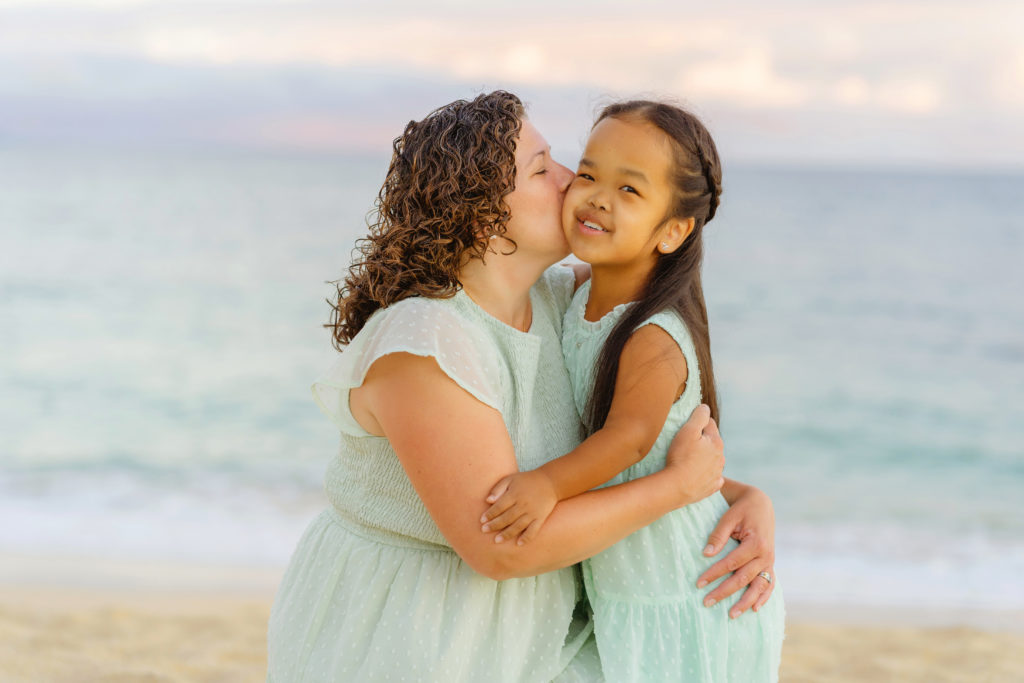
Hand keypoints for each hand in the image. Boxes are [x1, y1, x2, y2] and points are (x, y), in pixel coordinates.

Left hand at [480, 470, 557, 544]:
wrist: (550, 482)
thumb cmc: (527, 480)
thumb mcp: (511, 479)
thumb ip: (498, 488)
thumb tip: (488, 500)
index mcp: (515, 494)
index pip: (499, 506)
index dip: (490, 514)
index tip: (482, 520)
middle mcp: (523, 504)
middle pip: (507, 518)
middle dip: (494, 525)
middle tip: (484, 531)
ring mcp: (532, 512)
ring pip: (518, 526)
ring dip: (507, 534)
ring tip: (497, 540)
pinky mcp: (541, 518)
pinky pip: (533, 530)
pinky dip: (526, 537)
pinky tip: (518, 544)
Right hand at [664, 404, 724, 506]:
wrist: (677, 487)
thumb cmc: (680, 456)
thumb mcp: (688, 431)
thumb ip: (699, 416)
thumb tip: (705, 407)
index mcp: (716, 442)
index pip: (710, 424)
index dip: (698, 423)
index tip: (687, 427)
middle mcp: (721, 457)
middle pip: (713, 442)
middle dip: (703, 441)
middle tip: (686, 444)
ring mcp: (717, 473)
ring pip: (713, 460)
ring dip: (705, 458)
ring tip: (689, 460)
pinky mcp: (712, 487)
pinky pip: (713, 477)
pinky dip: (707, 475)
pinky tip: (697, 475)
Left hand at [696, 485, 775, 617]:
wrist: (761, 503)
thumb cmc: (741, 509)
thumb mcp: (729, 517)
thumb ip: (718, 535)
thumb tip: (706, 554)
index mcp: (756, 543)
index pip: (731, 563)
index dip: (714, 574)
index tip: (699, 583)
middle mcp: (766, 555)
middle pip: (743, 579)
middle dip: (724, 592)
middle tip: (707, 602)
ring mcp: (770, 561)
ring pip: (758, 586)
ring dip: (745, 602)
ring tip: (731, 615)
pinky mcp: (770, 563)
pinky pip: (770, 583)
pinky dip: (764, 597)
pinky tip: (755, 609)